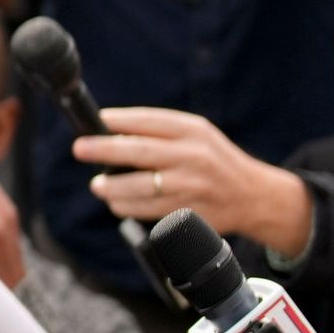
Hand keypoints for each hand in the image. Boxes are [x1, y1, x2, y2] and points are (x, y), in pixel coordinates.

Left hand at [73, 106, 310, 255]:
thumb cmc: (215, 160)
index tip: (95, 122)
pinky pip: (147, 211)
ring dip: (111, 187)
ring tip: (98, 185)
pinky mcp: (187, 212)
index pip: (148, 121)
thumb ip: (160, 131)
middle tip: (80, 149)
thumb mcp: (197, 134)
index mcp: (193, 131)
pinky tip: (117, 202)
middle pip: (139, 151)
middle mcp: (192, 156)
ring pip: (139, 187)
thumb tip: (110, 131)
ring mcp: (190, 186)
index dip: (117, 121)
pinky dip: (126, 207)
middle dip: (103, 150)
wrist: (253, 196)